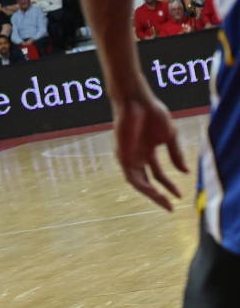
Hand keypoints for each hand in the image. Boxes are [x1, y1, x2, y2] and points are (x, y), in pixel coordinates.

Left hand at [111, 90, 187, 210]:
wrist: (137, 101)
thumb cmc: (152, 113)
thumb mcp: (169, 136)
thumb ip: (176, 154)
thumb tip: (185, 172)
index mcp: (147, 151)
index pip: (158, 174)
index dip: (169, 185)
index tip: (180, 196)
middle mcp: (137, 156)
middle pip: (147, 181)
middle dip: (158, 194)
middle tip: (170, 206)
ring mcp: (128, 156)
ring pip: (138, 181)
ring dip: (150, 193)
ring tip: (164, 202)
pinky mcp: (121, 154)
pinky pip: (130, 175)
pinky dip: (141, 185)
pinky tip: (153, 191)